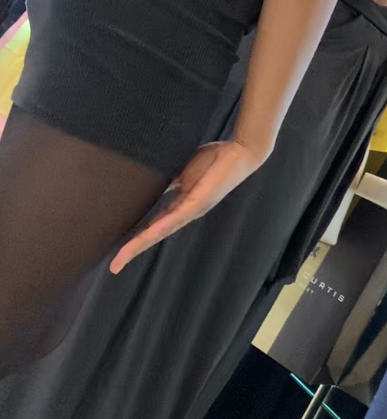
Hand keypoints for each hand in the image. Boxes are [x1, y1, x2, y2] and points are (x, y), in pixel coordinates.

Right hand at [110, 140, 270, 271]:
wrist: (240, 151)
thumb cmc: (213, 160)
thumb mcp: (182, 170)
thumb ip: (166, 179)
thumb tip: (144, 179)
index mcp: (180, 205)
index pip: (152, 226)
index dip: (135, 239)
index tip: (118, 254)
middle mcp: (185, 211)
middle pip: (154, 234)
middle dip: (133, 249)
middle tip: (114, 266)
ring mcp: (193, 208)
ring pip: (162, 230)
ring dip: (141, 244)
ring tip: (123, 257)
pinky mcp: (201, 200)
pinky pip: (177, 216)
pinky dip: (161, 226)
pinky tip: (148, 235)